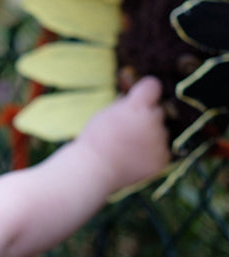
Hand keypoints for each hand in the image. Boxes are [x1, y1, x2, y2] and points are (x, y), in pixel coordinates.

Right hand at [76, 76, 168, 193]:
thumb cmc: (94, 141)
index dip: (146, 92)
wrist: (92, 170)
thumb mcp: (104, 114)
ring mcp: (160, 139)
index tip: (141, 98)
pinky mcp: (163, 157)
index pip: (152, 86)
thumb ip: (124, 104)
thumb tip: (134, 97)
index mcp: (137, 105)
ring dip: (149, 137)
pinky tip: (133, 159)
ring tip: (128, 149)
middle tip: (127, 131)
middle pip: (158, 111)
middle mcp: (153, 119)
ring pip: (161, 132)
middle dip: (146, 118)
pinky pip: (162, 151)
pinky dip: (151, 155)